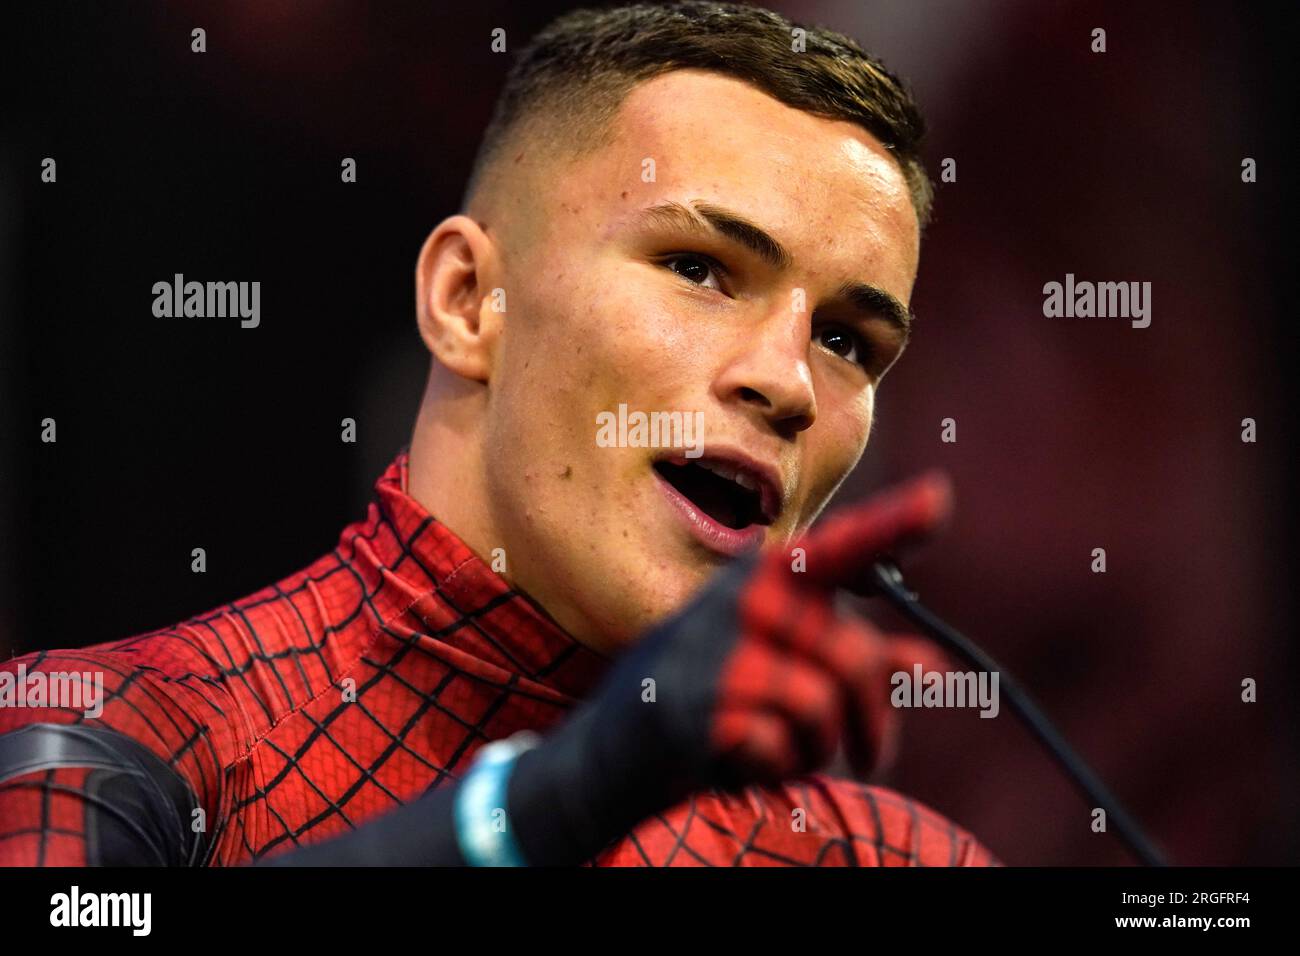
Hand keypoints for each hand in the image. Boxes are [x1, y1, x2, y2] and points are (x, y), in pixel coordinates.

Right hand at [506, 471, 957, 863]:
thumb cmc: (721, 687)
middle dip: (873, 720)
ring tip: (785, 749)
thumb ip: (861, 655)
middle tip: (869, 752)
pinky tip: (742, 758)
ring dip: (818, 751)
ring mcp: (719, 653)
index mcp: (770, 576)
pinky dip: (774, 768)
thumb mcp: (789, 661)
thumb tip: (936, 668)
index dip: (891, 523)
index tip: (938, 499)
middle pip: (857, 660)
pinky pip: (781, 750)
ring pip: (824, 710)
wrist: (618, 740)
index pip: (839, 547)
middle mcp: (745, 601)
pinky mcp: (700, 709)